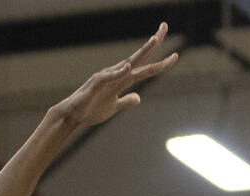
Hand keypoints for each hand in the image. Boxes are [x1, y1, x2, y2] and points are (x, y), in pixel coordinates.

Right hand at [49, 22, 177, 127]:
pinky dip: (119, 72)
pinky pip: (109, 77)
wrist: (73, 116)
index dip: (161, 63)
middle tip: (165, 26)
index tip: (176, 56)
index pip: (146, 68)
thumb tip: (139, 97)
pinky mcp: (96, 84)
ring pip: (128, 63)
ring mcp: (107, 77)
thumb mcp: (114, 107)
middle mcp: (117, 74)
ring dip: (141, 51)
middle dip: (153, 43)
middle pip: (140, 57)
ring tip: (155, 40)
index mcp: (123, 79)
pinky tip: (129, 67)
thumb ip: (126, 100)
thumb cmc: (91, 110)